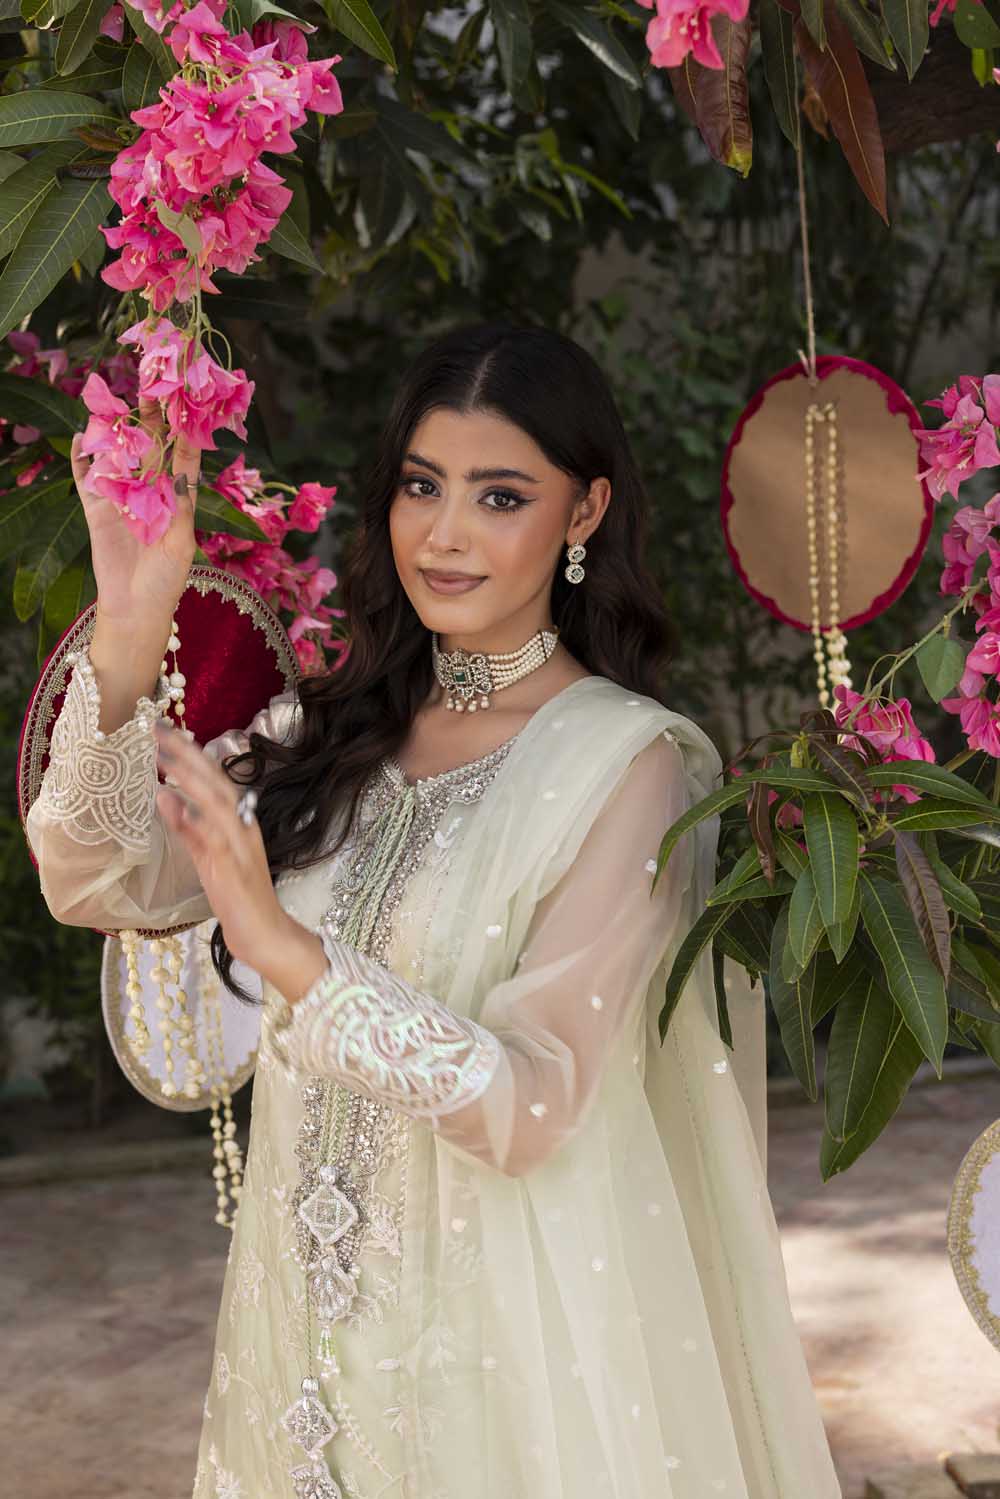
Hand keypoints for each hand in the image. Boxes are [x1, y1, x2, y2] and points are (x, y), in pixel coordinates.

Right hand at [71, 396, 201, 622]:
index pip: (181, 458)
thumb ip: (181, 508)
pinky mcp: (96, 509)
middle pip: (149, 447)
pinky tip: (82, 436)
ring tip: (113, 399)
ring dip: (115, 429)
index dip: (184, 431)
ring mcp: (120, 498)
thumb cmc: (168, 579)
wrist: (136, 607)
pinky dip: (82, 458)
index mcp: (175, 499)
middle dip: (149, 418)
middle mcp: (148, 492)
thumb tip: (180, 474)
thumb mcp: (183, 543)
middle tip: (149, 386)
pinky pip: (86, 478)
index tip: (187, 403)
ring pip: (117, 456)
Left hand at [152, 720, 328, 998]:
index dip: (192, 754)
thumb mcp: (208, 855)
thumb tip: (164, 796)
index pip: (216, 779)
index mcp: (240, 822)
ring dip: (191, 778)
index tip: (167, 731)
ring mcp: (239, 847)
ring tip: (164, 757)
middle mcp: (243, 828)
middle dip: (188, 755)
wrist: (265, 933)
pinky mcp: (231, 870)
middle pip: (217, 782)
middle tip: (158, 729)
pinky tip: (172, 803)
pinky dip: (193, 820)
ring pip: (217, 803)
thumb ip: (189, 827)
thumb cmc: (238, 896)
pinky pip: (212, 840)